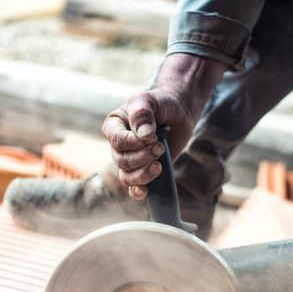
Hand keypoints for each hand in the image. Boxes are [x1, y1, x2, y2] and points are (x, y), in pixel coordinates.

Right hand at [101, 54, 225, 198]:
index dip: (133, 143)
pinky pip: (133, 188)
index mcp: (114, 126)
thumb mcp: (150, 100)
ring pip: (127, 176)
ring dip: (143, 175)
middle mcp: (118, 145)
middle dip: (143, 157)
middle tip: (161, 147)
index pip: (116, 140)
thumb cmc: (161, 103)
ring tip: (159, 166)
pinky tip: (145, 191)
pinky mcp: (142, 171)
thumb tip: (144, 135)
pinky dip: (138, 191)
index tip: (153, 136)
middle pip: (122, 160)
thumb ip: (143, 113)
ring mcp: (129, 160)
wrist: (178, 113)